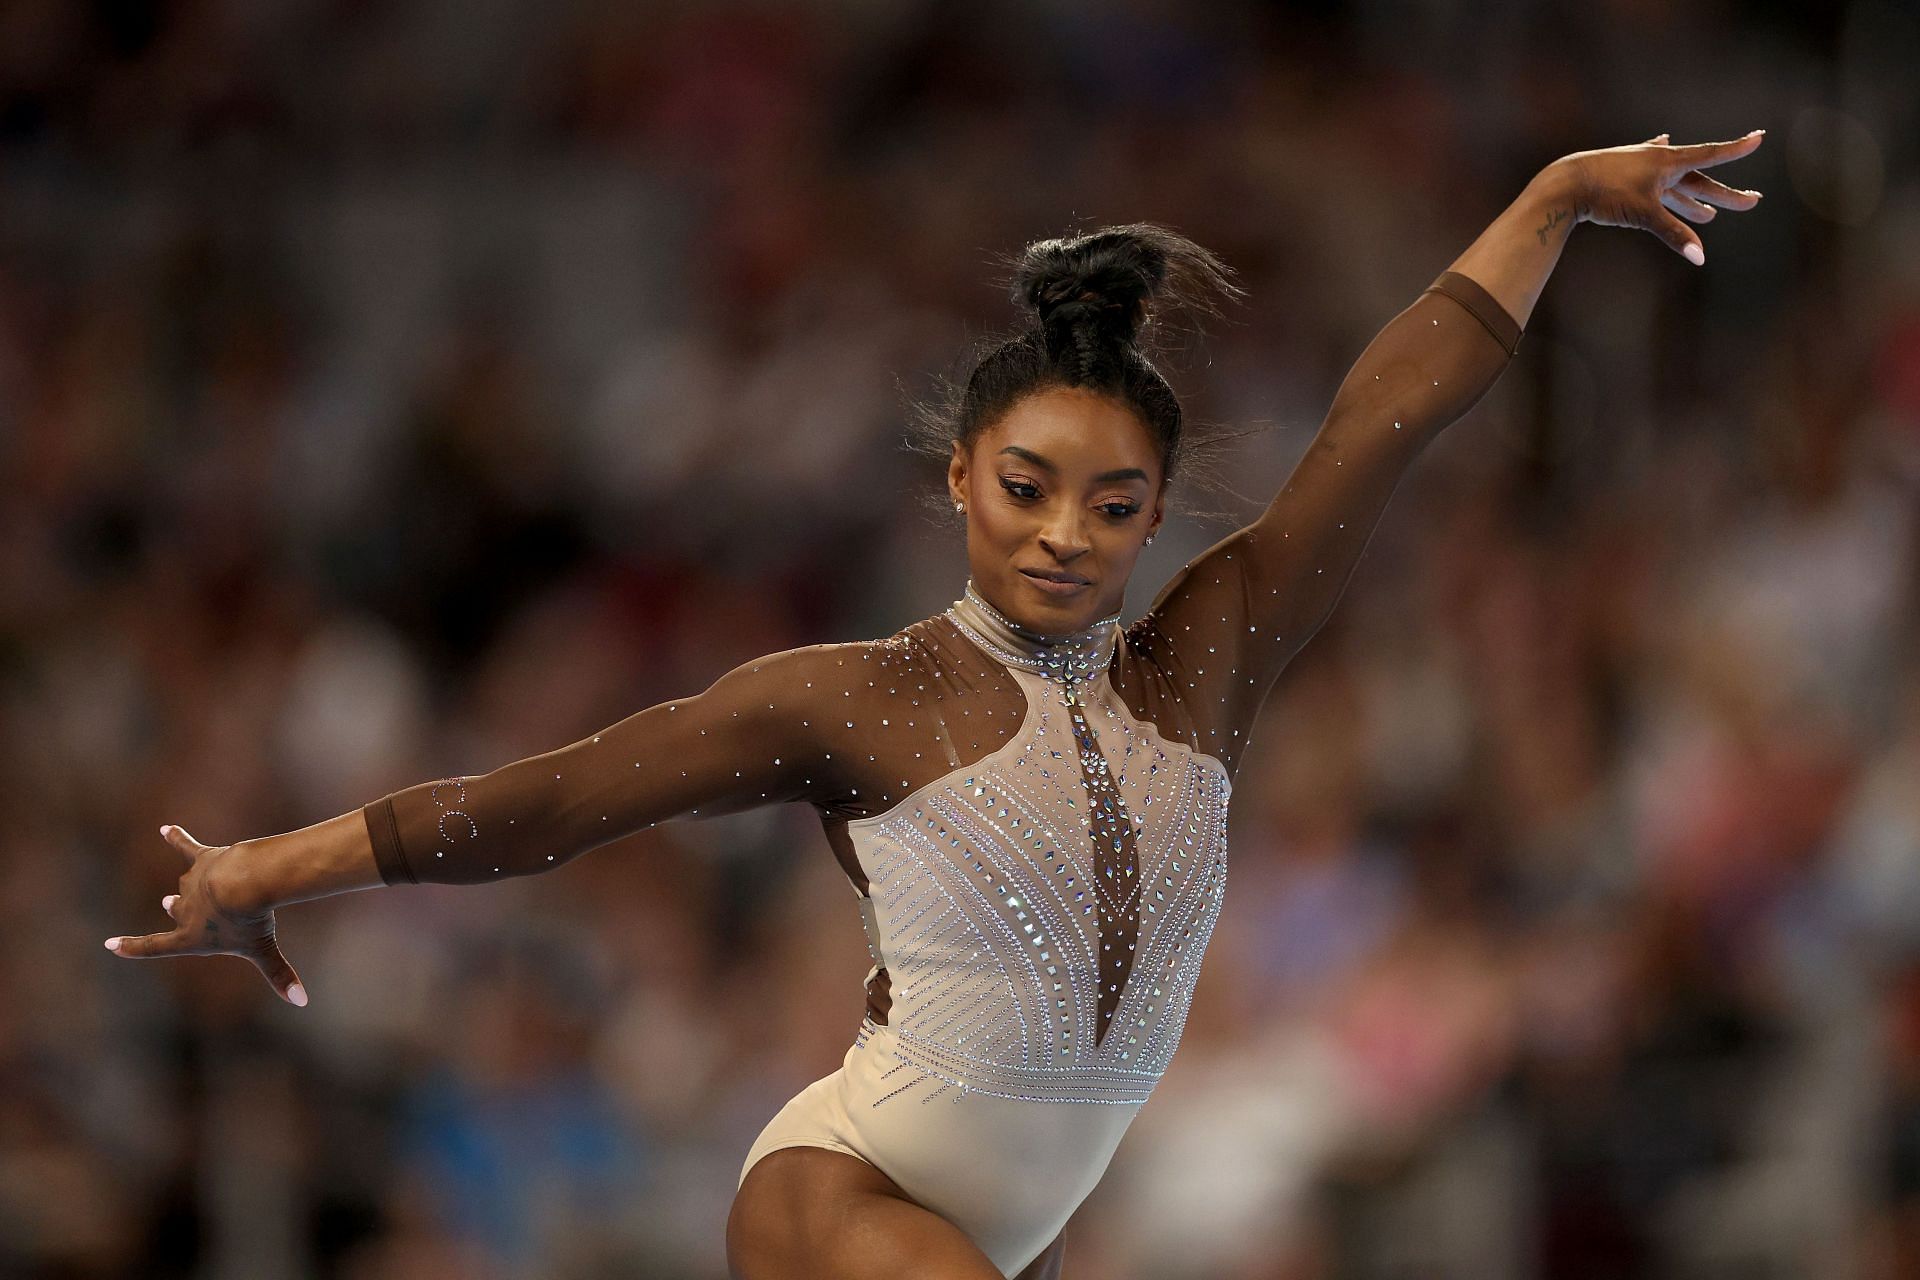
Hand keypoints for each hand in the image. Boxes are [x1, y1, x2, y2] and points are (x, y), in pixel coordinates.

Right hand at [104, 825, 308, 1005]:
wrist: (245, 883)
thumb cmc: (251, 921)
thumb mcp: (263, 951)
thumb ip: (280, 976)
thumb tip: (302, 1002)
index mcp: (190, 937)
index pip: (154, 947)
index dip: (132, 947)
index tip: (110, 944)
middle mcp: (185, 910)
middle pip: (175, 908)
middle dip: (174, 907)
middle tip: (168, 902)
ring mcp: (191, 883)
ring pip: (187, 882)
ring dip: (193, 882)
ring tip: (208, 882)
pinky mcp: (203, 859)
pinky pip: (186, 847)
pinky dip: (176, 838)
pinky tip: (166, 828)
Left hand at [1558, 130, 1765, 265]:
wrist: (1565, 182)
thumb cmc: (1606, 193)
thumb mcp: (1644, 214)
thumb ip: (1674, 234)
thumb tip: (1700, 257)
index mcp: (1668, 162)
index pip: (1710, 155)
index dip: (1735, 150)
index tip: (1759, 138)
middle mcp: (1657, 160)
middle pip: (1697, 181)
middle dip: (1722, 195)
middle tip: (1750, 202)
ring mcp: (1639, 167)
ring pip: (1673, 185)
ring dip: (1691, 200)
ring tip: (1707, 215)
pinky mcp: (1622, 175)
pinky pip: (1650, 176)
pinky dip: (1661, 176)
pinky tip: (1663, 147)